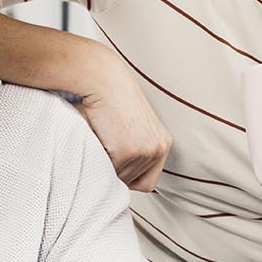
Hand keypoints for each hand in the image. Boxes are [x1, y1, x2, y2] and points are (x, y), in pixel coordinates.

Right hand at [79, 63, 171, 191]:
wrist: (103, 79)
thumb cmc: (112, 99)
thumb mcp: (134, 129)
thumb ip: (135, 152)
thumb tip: (119, 178)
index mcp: (163, 143)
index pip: (148, 182)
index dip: (129, 177)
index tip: (116, 163)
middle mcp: (159, 148)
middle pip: (132, 182)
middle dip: (115, 171)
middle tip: (105, 147)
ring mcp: (145, 150)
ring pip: (119, 178)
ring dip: (106, 165)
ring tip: (102, 140)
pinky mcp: (128, 151)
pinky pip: (107, 171)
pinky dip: (97, 160)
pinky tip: (98, 138)